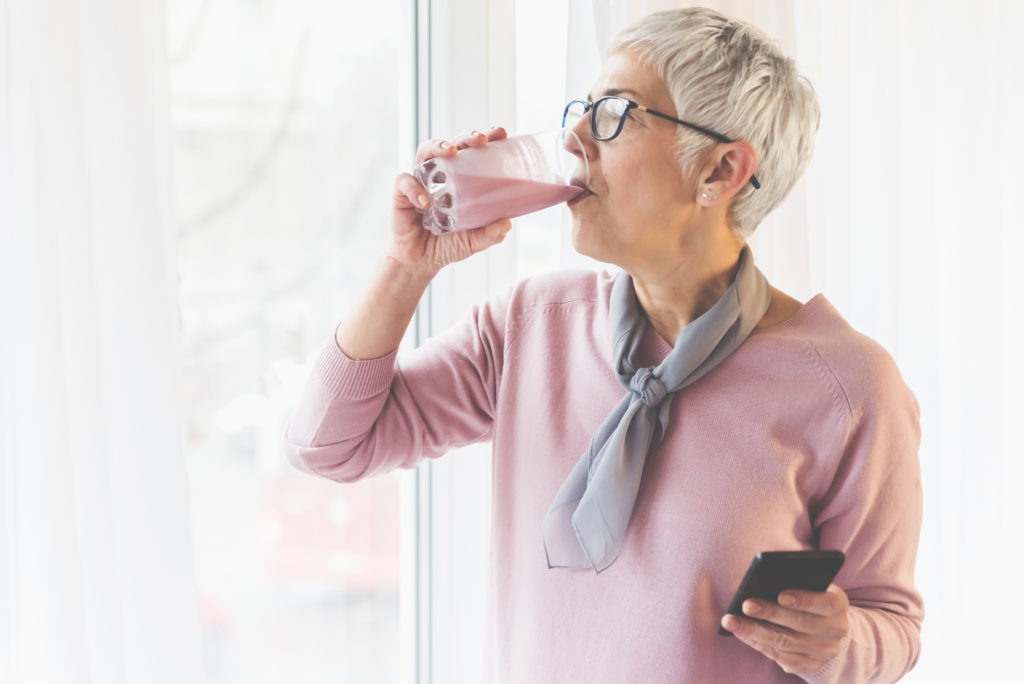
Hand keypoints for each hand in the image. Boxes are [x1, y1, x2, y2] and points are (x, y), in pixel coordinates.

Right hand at [388, 126, 510, 275]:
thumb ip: (489, 234)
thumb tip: (507, 223)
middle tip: (480, 139)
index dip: (487, 140)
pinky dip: (414, 188)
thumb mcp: (473, 241)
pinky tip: (425, 201)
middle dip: (466, 137)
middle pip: (453, 145)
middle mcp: (441, 176)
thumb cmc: (448, 244)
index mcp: (462, 180)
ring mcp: (421, 182)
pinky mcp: (402, 194)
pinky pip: (405, 182)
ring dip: (438, 146)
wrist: (421, 262)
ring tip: (450, 151)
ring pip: (425, 151)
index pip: (474, 153)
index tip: (501, 133)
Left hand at [719, 584, 849, 675]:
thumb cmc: (808, 596)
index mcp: (838, 605)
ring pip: (786, 643)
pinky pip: (781, 657)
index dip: (804, 599)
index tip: (781, 594)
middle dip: (770, 614)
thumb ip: (793, 581)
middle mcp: (835, 630)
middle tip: (746, 605)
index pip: (825, 602)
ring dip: (755, 631)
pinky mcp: (809, 665)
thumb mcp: (809, 585)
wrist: (825, 628)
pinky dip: (758, 644)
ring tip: (731, 621)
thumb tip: (762, 580)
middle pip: (801, 624)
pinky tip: (740, 633)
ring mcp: (823, 651)